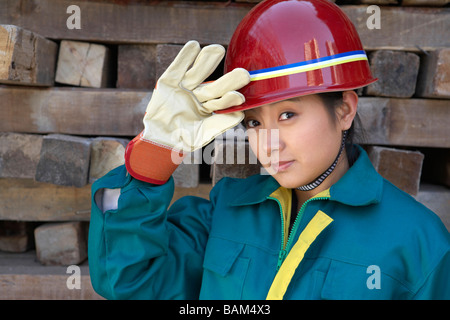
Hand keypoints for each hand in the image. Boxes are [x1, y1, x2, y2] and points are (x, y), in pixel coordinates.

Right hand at [125, 40, 249, 183]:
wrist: (158, 141)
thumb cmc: (182, 139)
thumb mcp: (202, 134)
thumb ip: (220, 124)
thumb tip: (240, 115)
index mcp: (209, 107)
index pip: (222, 102)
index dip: (229, 99)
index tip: (240, 96)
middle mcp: (199, 95)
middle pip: (215, 87)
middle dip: (228, 80)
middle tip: (243, 74)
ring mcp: (184, 87)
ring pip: (198, 73)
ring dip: (208, 61)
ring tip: (218, 49)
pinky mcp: (168, 81)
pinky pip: (177, 68)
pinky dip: (184, 57)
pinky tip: (194, 46)